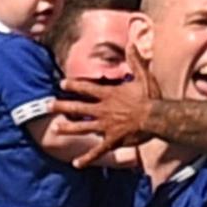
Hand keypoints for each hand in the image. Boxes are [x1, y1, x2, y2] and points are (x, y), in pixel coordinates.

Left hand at [50, 47, 157, 167]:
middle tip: (49, 105)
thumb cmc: (152, 97)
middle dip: (62, 106)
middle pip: (78, 107)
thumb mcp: (144, 76)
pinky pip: (97, 150)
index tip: (62, 84)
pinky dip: (87, 158)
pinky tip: (76, 163)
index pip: (86, 88)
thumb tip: (132, 44)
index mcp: (109, 95)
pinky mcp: (112, 140)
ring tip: (57, 129)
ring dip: (68, 128)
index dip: (73, 86)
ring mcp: (106, 126)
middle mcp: (103, 110)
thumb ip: (135, 61)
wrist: (157, 117)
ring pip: (82, 127)